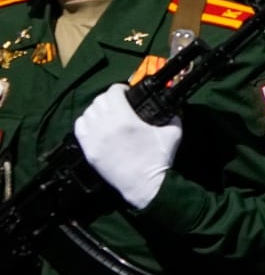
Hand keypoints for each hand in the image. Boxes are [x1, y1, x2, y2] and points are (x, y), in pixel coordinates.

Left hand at [75, 85, 179, 210]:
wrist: (145, 186)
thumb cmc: (159, 159)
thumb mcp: (174, 133)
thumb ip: (173, 115)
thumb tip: (174, 106)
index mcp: (125, 120)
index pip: (113, 92)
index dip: (121, 89)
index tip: (127, 93)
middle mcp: (106, 127)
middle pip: (99, 100)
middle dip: (109, 98)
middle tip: (119, 103)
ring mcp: (94, 139)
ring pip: (88, 112)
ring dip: (98, 109)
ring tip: (107, 114)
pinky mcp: (88, 151)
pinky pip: (79, 128)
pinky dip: (86, 122)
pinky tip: (97, 125)